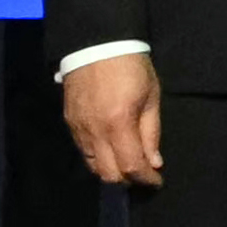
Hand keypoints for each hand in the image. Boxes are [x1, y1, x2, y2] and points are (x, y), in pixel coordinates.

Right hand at [60, 52, 161, 188]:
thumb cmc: (132, 66)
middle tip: (143, 175)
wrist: (97, 45)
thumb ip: (151, 132)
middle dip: (128, 180)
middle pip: (108, 174)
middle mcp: (94, 133)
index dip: (145, 179)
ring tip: (128, 165)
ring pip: (94, 167)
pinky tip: (111, 152)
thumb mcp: (151, 95)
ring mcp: (79, 130)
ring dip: (112, 172)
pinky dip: (99, 159)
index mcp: (119, 124)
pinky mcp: (70, 125)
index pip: (130, 166)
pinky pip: (84, 153)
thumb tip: (154, 162)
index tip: (156, 181)